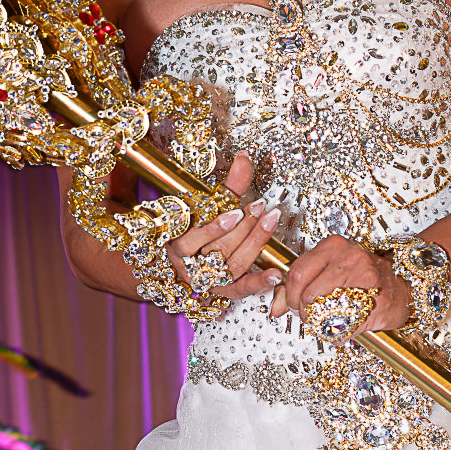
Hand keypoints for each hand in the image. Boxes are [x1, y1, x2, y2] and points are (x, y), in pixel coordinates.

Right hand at [165, 153, 283, 303]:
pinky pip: (241, 289)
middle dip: (242, 228)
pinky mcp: (224, 293)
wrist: (183, 265)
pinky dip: (259, 282)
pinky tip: (275, 274)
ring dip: (254, 243)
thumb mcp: (206, 205)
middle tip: (260, 208)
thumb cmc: (196, 229)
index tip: (235, 211)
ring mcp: (207, 283)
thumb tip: (245, 156)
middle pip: (217, 250)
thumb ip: (227, 185)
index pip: (193, 239)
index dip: (215, 227)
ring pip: (231, 266)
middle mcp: (189, 267)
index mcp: (175, 245)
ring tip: (270, 221)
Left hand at [269, 234, 412, 333]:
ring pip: (322, 305)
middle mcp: (348, 255)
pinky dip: (337, 331)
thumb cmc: (365, 278)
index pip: (297, 271)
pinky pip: (345, 321)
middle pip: (305, 289)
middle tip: (306, 317)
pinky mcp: (375, 298)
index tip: (292, 305)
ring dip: (316, 321)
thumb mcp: (331, 271)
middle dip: (300, 309)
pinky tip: (340, 328)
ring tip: (323, 322)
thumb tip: (276, 307)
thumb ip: (302, 285)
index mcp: (333, 246)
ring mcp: (363, 275)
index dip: (289, 295)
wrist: (403, 286)